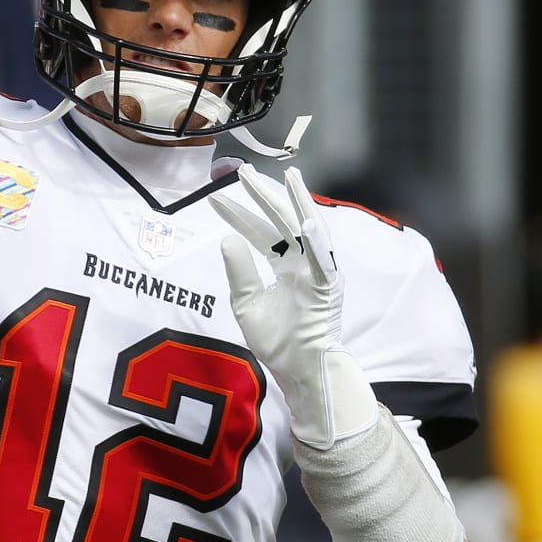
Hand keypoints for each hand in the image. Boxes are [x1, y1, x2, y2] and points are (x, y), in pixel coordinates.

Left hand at [209, 165, 376, 447]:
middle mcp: (301, 263)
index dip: (238, 215)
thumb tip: (226, 239)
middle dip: (263, 196)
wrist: (298, 370)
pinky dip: (316, 239)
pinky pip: (322, 259)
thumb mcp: (246, 304)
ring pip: (307, 230)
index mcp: (283, 267)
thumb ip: (239, 272)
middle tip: (242, 171)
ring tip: (288, 175)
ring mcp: (316, 272)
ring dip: (298, 203)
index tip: (214, 198)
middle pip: (280, 223)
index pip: (259, 233)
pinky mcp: (327, 286)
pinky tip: (304, 217)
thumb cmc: (276, 342)